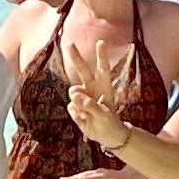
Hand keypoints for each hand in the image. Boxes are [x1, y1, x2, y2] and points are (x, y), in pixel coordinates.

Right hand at [60, 36, 137, 152]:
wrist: (106, 136)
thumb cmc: (109, 122)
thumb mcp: (103, 115)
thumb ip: (89, 105)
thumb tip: (73, 95)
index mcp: (104, 87)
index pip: (103, 69)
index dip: (101, 56)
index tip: (101, 42)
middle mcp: (92, 88)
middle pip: (83, 70)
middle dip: (76, 57)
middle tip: (68, 43)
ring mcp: (82, 97)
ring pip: (73, 92)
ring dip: (79, 103)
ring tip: (89, 115)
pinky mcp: (75, 107)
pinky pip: (71, 107)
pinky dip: (76, 115)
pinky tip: (84, 119)